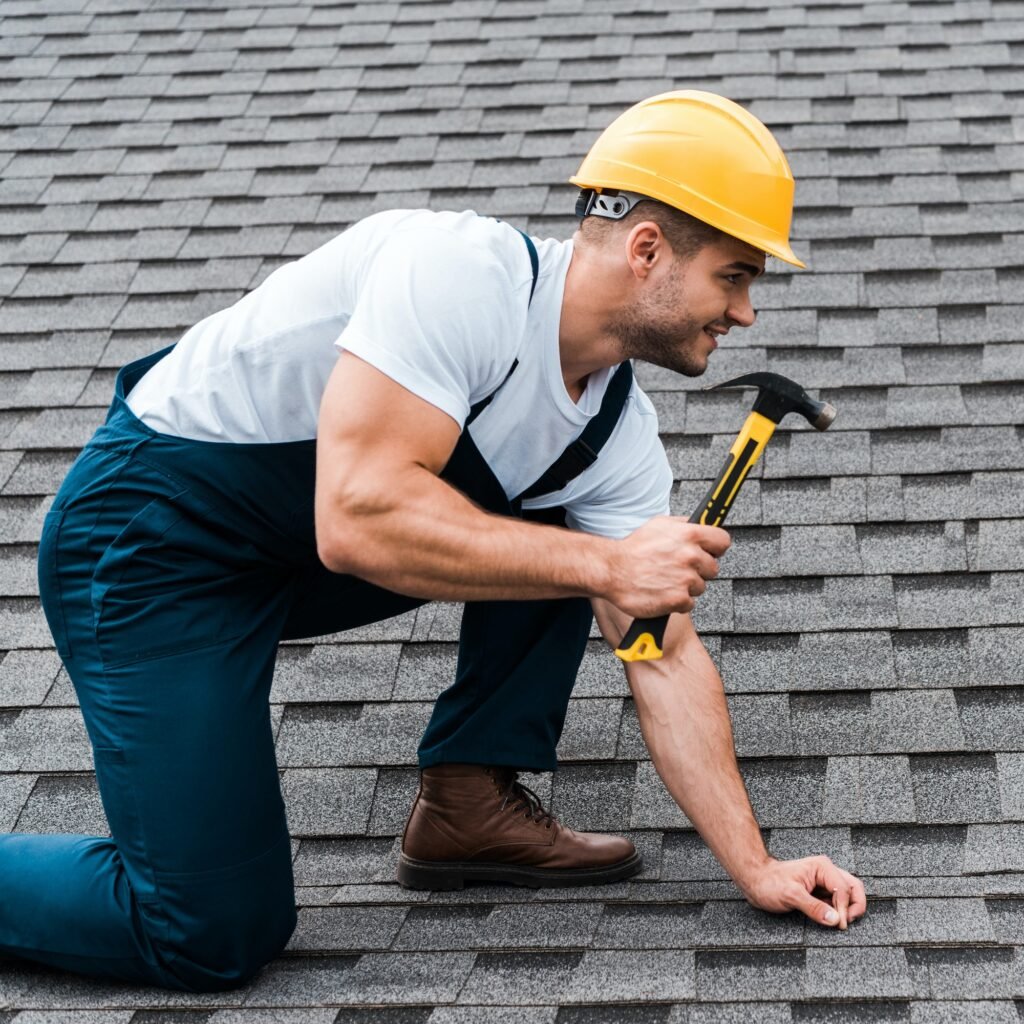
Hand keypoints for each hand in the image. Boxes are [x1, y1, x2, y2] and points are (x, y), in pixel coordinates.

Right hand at [606, 518, 730, 617]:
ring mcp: (686, 579)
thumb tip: (699, 524)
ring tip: (665, 580)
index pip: (723, 541)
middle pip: (713, 568)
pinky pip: (689, 603)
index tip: (709, 552)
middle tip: (677, 569)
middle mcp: (690, 556)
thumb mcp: (659, 525)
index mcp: (689, 534)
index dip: (716, 548)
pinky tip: (662, 592)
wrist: (611, 571)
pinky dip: (677, 601)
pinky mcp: (678, 599)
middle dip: (698, 570)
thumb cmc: (633, 549)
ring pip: (700, 587)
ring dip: (686, 586)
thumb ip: (683, 525)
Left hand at [739, 855, 866, 929]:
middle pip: (854, 888)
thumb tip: (836, 920)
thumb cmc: (769, 883)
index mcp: (823, 868)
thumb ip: (814, 907)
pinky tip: (830, 919)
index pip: (845, 889)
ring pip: (849, 895)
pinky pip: (837, 902)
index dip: (845, 908)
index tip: (840, 925)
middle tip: (845, 923)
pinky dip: (839, 912)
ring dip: (848, 910)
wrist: (756, 881)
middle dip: (855, 906)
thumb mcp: (790, 895)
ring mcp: (824, 882)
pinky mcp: (820, 892)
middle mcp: (827, 872)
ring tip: (838, 923)